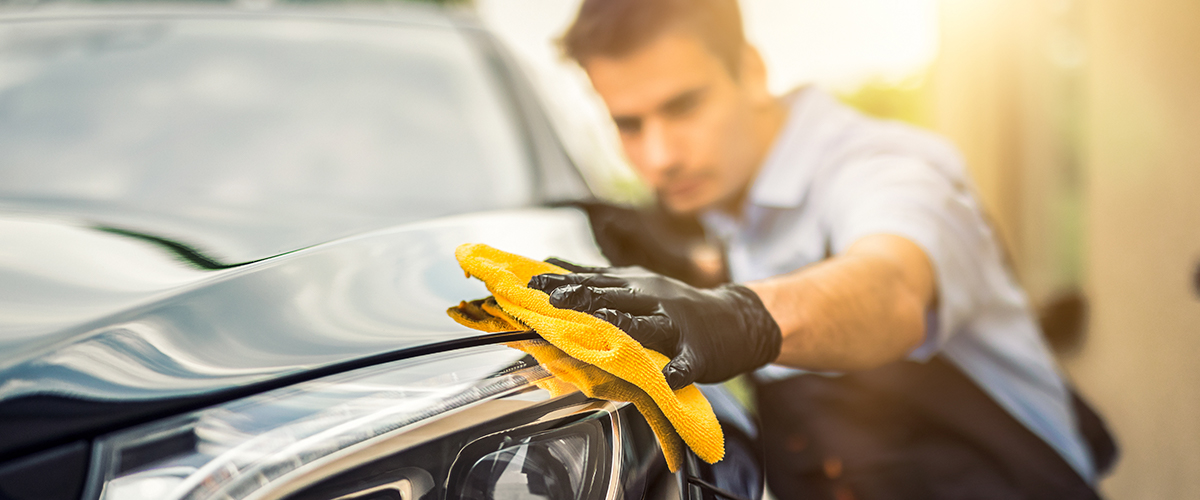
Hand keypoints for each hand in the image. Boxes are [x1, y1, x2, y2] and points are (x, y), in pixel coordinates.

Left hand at [530, 259, 781, 389]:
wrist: (734, 320)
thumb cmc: (675, 306)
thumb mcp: (637, 284)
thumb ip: (597, 279)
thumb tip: (549, 264)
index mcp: (635, 284)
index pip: (592, 279)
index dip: (562, 282)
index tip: (531, 283)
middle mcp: (652, 298)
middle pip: (613, 296)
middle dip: (581, 297)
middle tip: (551, 302)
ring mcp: (675, 325)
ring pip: (645, 325)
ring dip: (623, 327)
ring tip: (601, 329)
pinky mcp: (696, 352)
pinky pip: (685, 363)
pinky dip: (675, 371)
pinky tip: (667, 377)